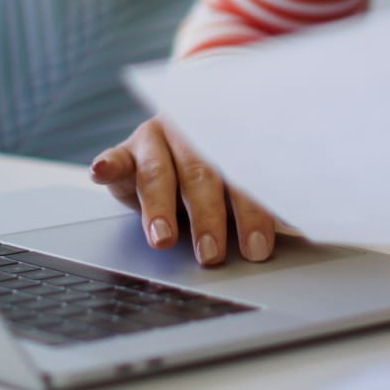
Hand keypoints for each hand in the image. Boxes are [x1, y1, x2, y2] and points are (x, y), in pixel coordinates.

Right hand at [89, 118, 277, 265]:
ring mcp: (158, 141)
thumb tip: (287, 236)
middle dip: (208, 218)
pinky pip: (116, 158)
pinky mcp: (126, 150)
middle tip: (211, 253)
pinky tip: (101, 171)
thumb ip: (254, 206)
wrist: (183, 140)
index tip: (257, 249)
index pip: (245, 179)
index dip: (252, 214)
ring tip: (162, 238)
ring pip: (159, 174)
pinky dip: (108, 165)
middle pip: (203, 176)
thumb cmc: (220, 176)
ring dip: (160, 208)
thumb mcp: (238, 190)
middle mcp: (195, 137)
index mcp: (232, 144)